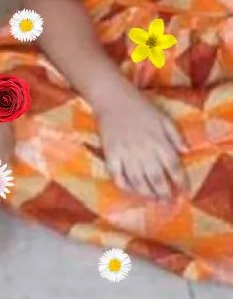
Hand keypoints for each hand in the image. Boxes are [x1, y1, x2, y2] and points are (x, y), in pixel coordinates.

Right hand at [98, 83, 188, 200]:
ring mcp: (126, 154)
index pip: (173, 167)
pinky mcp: (111, 155)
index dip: (180, 182)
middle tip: (168, 201)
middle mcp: (144, 150)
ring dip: (147, 194)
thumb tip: (186, 151)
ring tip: (153, 199)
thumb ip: (176, 135)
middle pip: (156, 178)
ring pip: (138, 181)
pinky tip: (131, 190)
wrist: (112, 98)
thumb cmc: (140, 106)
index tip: (184, 191)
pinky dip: (125, 187)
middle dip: (164, 193)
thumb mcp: (163, 117)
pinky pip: (118, 177)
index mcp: (159, 141)